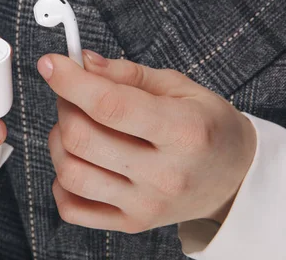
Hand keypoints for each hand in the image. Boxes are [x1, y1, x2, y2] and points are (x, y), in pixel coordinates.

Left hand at [39, 50, 256, 232]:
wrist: (235, 179)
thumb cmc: (207, 126)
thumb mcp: (180, 87)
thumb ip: (128, 73)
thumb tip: (83, 63)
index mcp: (183, 131)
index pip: (110, 105)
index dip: (70, 81)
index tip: (50, 63)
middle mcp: (164, 175)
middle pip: (81, 139)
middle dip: (65, 106)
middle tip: (73, 94)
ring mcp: (146, 205)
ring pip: (70, 173)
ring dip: (59, 142)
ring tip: (77, 127)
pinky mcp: (131, 224)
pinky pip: (72, 208)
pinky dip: (61, 181)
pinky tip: (79, 161)